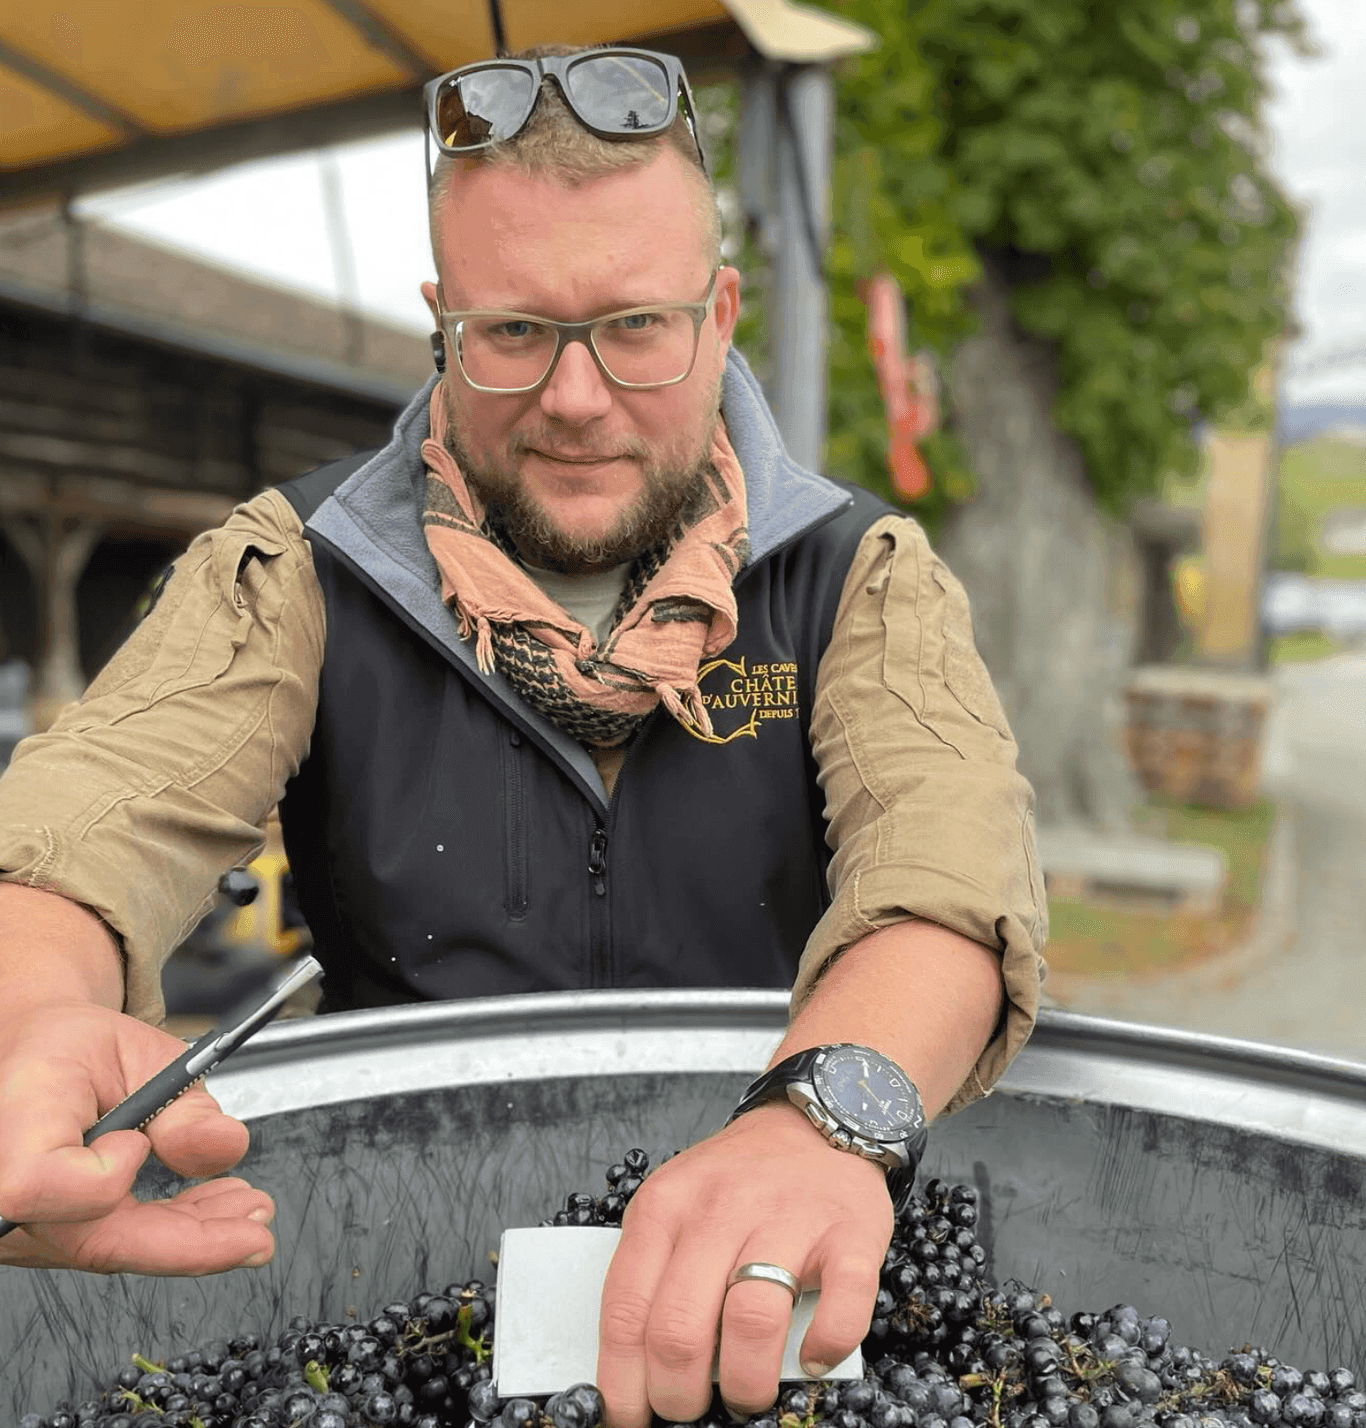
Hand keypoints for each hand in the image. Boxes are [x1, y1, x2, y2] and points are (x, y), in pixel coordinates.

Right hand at [0, 999, 275, 1273]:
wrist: (40, 1057)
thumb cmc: (77, 1049)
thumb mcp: (140, 1052)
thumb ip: (183, 1103)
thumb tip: (221, 1146)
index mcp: (19, 1117)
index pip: (39, 1181)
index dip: (100, 1175)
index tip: (136, 1143)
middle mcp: (7, 1178)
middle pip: (91, 1237)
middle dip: (188, 1241)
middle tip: (257, 1231)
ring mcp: (26, 1217)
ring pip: (112, 1248)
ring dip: (192, 1237)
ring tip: (251, 1210)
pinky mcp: (52, 1232)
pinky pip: (114, 1242)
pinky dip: (173, 1230)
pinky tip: (217, 1210)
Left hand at [597, 1102, 892, 1427]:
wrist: (815, 1122)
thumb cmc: (740, 1179)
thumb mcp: (676, 1205)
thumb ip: (655, 1272)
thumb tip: (635, 1372)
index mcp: (665, 1207)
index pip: (626, 1310)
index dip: (621, 1383)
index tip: (630, 1417)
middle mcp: (720, 1209)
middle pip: (679, 1328)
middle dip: (678, 1396)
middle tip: (690, 1411)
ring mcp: (788, 1218)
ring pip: (751, 1321)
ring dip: (745, 1384)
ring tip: (748, 1395)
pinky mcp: (850, 1233)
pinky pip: (842, 1305)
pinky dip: (826, 1345)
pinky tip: (813, 1357)